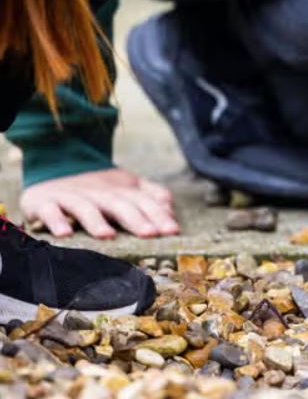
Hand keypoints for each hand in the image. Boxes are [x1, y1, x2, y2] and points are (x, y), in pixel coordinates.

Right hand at [20, 167, 177, 238]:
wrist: (54, 162)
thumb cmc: (98, 188)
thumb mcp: (126, 189)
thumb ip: (151, 197)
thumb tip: (171, 211)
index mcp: (121, 191)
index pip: (143, 202)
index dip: (158, 215)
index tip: (172, 230)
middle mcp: (99, 193)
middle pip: (119, 205)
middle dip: (135, 219)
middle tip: (150, 233)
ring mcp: (71, 197)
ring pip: (85, 208)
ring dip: (96, 221)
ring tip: (107, 236)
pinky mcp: (45, 201)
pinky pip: (49, 211)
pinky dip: (55, 220)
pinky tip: (63, 234)